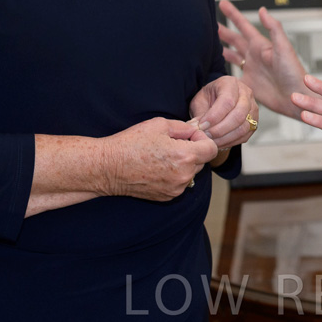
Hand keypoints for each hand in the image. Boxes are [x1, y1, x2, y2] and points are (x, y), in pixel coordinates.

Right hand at [102, 117, 219, 200]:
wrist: (109, 167)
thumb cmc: (132, 143)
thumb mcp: (159, 124)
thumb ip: (184, 127)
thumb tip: (195, 131)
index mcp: (185, 156)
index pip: (212, 148)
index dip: (202, 139)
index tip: (188, 135)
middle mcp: (183, 175)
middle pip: (202, 161)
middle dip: (192, 150)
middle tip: (171, 144)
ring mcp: (176, 189)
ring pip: (191, 173)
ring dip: (184, 163)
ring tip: (162, 156)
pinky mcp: (167, 197)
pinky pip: (180, 183)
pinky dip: (174, 174)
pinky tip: (157, 167)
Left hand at [189, 75, 258, 149]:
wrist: (217, 100)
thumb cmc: (209, 98)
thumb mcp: (199, 101)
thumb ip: (199, 114)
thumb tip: (195, 128)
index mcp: (230, 83)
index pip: (227, 101)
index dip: (214, 116)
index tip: (202, 126)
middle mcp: (245, 93)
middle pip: (238, 115)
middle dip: (220, 129)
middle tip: (206, 136)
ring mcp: (252, 108)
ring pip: (244, 127)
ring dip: (225, 138)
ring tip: (211, 141)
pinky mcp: (254, 122)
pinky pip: (245, 135)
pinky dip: (231, 142)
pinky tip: (219, 142)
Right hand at [219, 0, 306, 118]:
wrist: (295, 98)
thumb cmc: (294, 73)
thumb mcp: (284, 47)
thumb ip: (274, 28)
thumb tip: (263, 10)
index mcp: (261, 45)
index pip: (243, 26)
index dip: (233, 14)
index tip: (223, 3)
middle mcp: (254, 55)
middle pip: (234, 39)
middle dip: (223, 31)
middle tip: (209, 24)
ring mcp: (250, 69)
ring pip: (232, 55)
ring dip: (222, 49)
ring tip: (210, 44)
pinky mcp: (247, 84)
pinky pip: (232, 76)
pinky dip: (223, 71)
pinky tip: (216, 69)